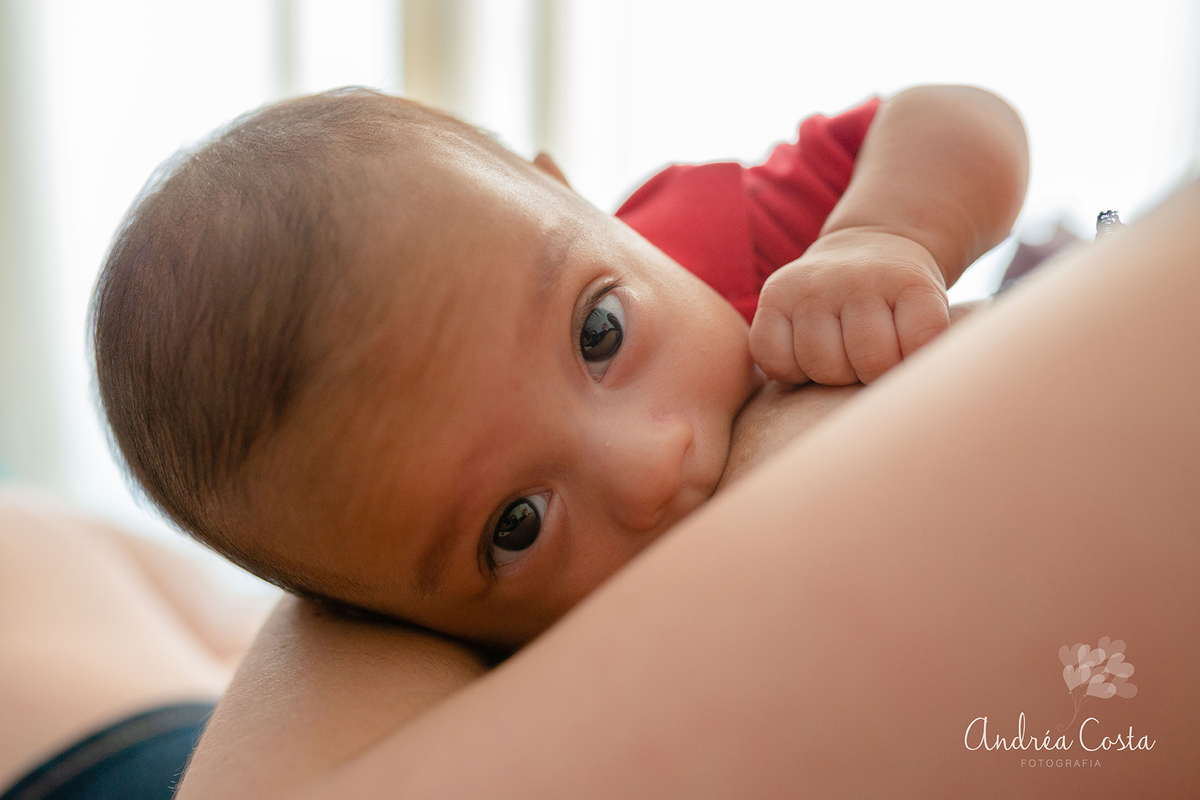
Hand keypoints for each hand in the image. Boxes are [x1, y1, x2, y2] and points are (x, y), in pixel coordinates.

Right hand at [749, 228, 949, 384]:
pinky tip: (804, 358)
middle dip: (870, 375)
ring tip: (840, 359)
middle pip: (867, 361)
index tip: (908, 361)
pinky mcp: (775, 294)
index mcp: (909, 282)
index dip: (914, 368)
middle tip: (871, 362)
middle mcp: (858, 278)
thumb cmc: (902, 301)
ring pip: (819, 364)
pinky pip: (772, 355)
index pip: (919, 346)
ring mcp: (812, 285)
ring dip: (831, 375)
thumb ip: (925, 351)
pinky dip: (788, 370)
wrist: (869, 246)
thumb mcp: (930, 313)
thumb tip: (897, 405)